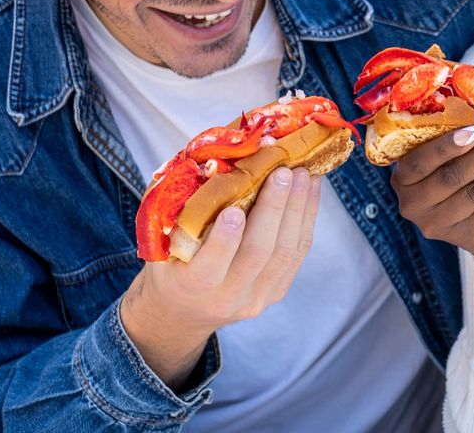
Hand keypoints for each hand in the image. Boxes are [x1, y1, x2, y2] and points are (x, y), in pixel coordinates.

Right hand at [121, 166, 321, 388]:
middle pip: (258, 253)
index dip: (224, 241)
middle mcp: (227, 297)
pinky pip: (297, 252)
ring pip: (285, 252)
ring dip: (297, 208)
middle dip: (273, 209)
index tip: (233, 210)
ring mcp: (257, 297)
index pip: (209, 268)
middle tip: (282, 172)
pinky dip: (306, 217)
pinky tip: (310, 189)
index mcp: (191, 286)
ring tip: (302, 174)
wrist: (184, 310)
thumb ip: (183, 213)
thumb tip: (213, 162)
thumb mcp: (163, 244)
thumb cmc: (170, 265)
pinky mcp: (277, 290)